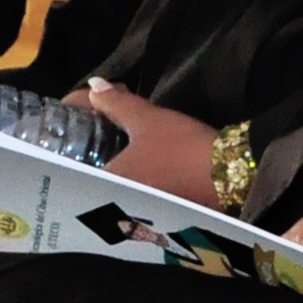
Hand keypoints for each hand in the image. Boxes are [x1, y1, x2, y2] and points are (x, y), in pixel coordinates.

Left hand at [71, 80, 223, 203]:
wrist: (232, 176)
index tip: (84, 114)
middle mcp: (112, 206)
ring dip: (108, 164)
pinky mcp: (153, 217)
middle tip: (97, 125)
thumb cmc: (183, 150)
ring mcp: (132, 215)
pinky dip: (127, 177)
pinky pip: (127, 194)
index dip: (76, 133)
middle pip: (87, 176)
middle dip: (89, 150)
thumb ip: (116, 103)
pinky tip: (135, 159)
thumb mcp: (148, 120)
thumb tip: (95, 85)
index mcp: (104, 185)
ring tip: (113, 139)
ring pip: (108, 186)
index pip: (70, 161)